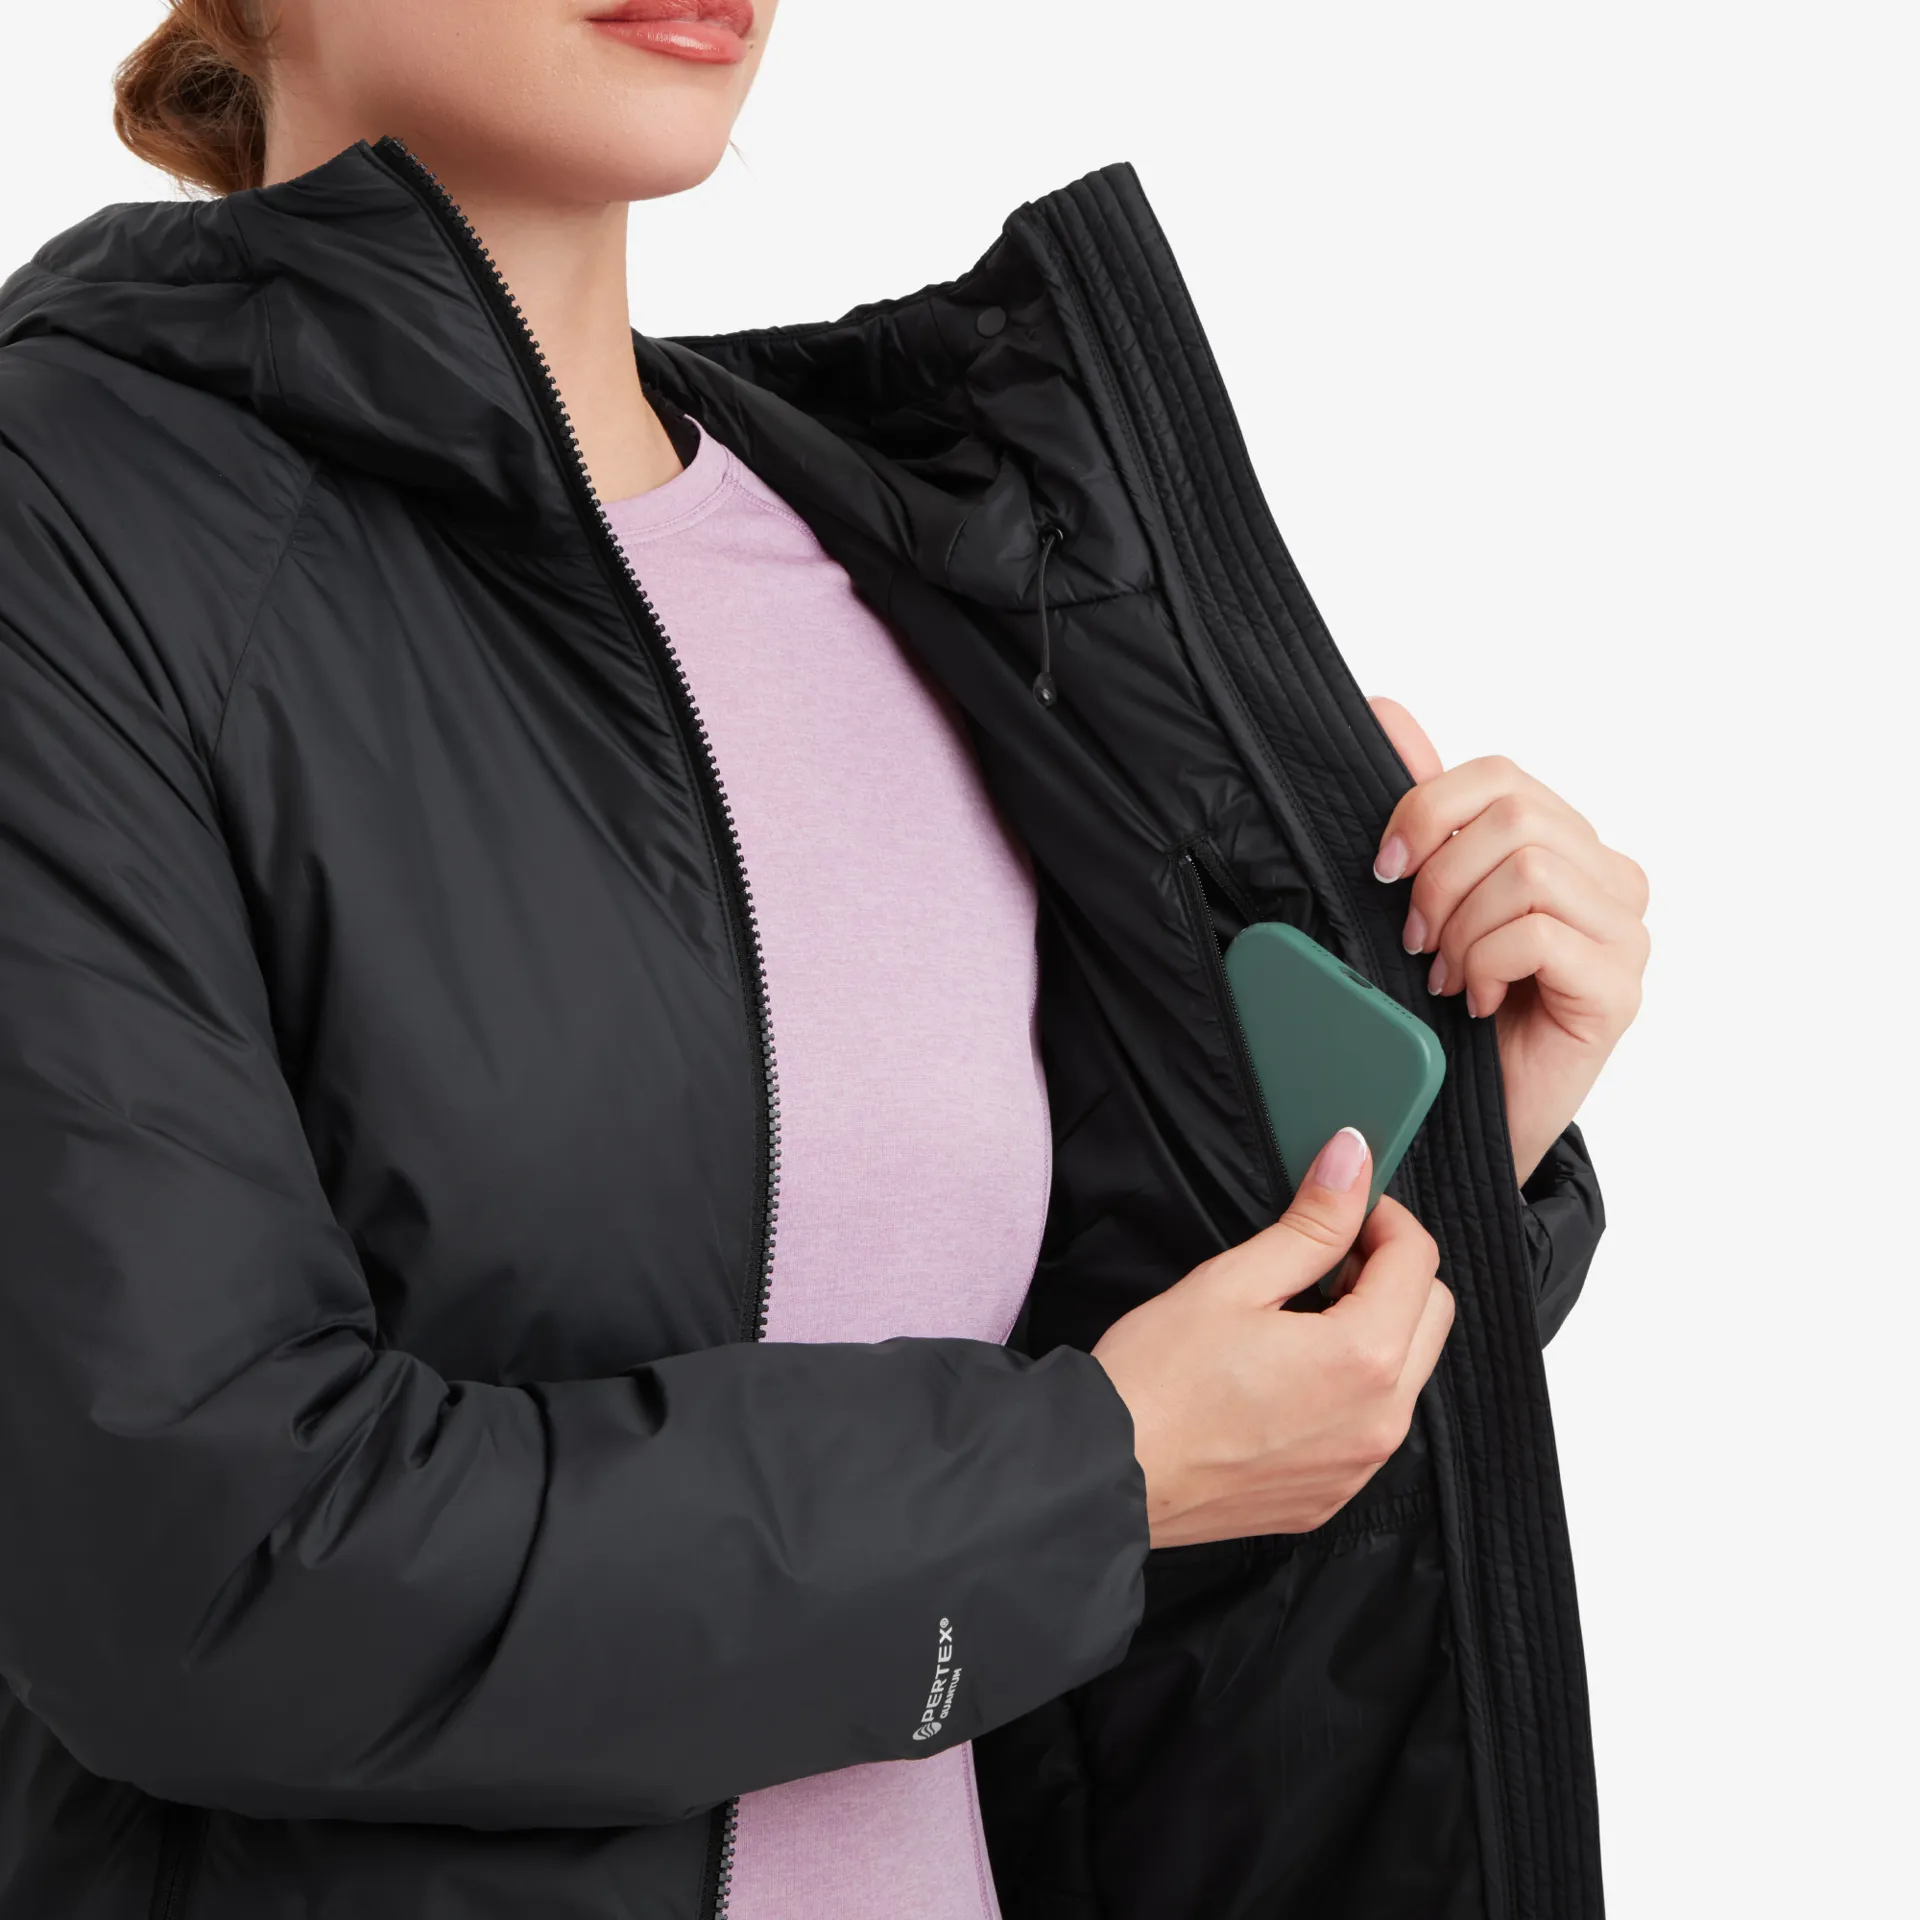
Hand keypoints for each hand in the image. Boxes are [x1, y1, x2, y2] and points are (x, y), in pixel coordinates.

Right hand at [1091, 1126, 1452, 1548]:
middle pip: (1432, 1315)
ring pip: (1408, 1372)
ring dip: (1377, 1327)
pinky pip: (1372, 1424)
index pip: (1417, 1260)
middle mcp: (1381, 1420)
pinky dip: (1353, 1385)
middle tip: (1326, 1255)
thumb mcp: (1234, 1281)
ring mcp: (1360, 1466)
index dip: (1384, 1216)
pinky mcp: (1333, 1495)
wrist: (1110, 1473)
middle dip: (1392, 1271)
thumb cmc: (1159, 1376)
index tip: (1344, 1205)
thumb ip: (1312, 1224)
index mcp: (1362, 1357)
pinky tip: (1290, 1373)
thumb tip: (1354, 1161)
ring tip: (1302, 1314)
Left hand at [1367, 696, 1649, 1187]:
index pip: (1500, 776)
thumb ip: (1420, 809)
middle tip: (1416, 940)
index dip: (1426, 809)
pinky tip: (1476, 1001)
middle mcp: (1611, 879)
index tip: (1383, 868)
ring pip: (1527, 871)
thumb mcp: (1422, 897)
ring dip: (1460, 927)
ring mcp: (1625, 934)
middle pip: (1514, 818)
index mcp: (1567, 844)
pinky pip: (1539, 934)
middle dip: (1439, 878)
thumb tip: (1385, 711)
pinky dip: (1484, 964)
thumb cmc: (1446, 1008)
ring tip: (1446, 977)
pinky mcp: (1618, 989)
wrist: (1465, 1116)